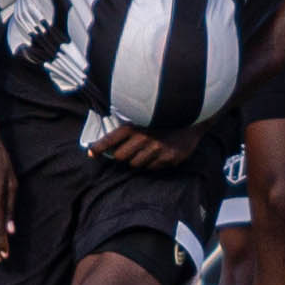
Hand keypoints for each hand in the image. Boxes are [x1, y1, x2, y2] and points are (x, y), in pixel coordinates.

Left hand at [89, 121, 204, 170]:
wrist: (193, 116)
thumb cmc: (164, 116)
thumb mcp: (144, 117)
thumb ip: (128, 130)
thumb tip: (110, 146)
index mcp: (135, 125)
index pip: (111, 139)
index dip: (99, 147)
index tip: (91, 153)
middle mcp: (144, 138)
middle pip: (120, 157)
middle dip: (121, 155)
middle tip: (130, 149)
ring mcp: (157, 149)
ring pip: (135, 165)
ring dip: (138, 159)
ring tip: (148, 149)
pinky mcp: (169, 158)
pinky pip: (152, 168)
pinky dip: (153, 163)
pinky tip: (160, 152)